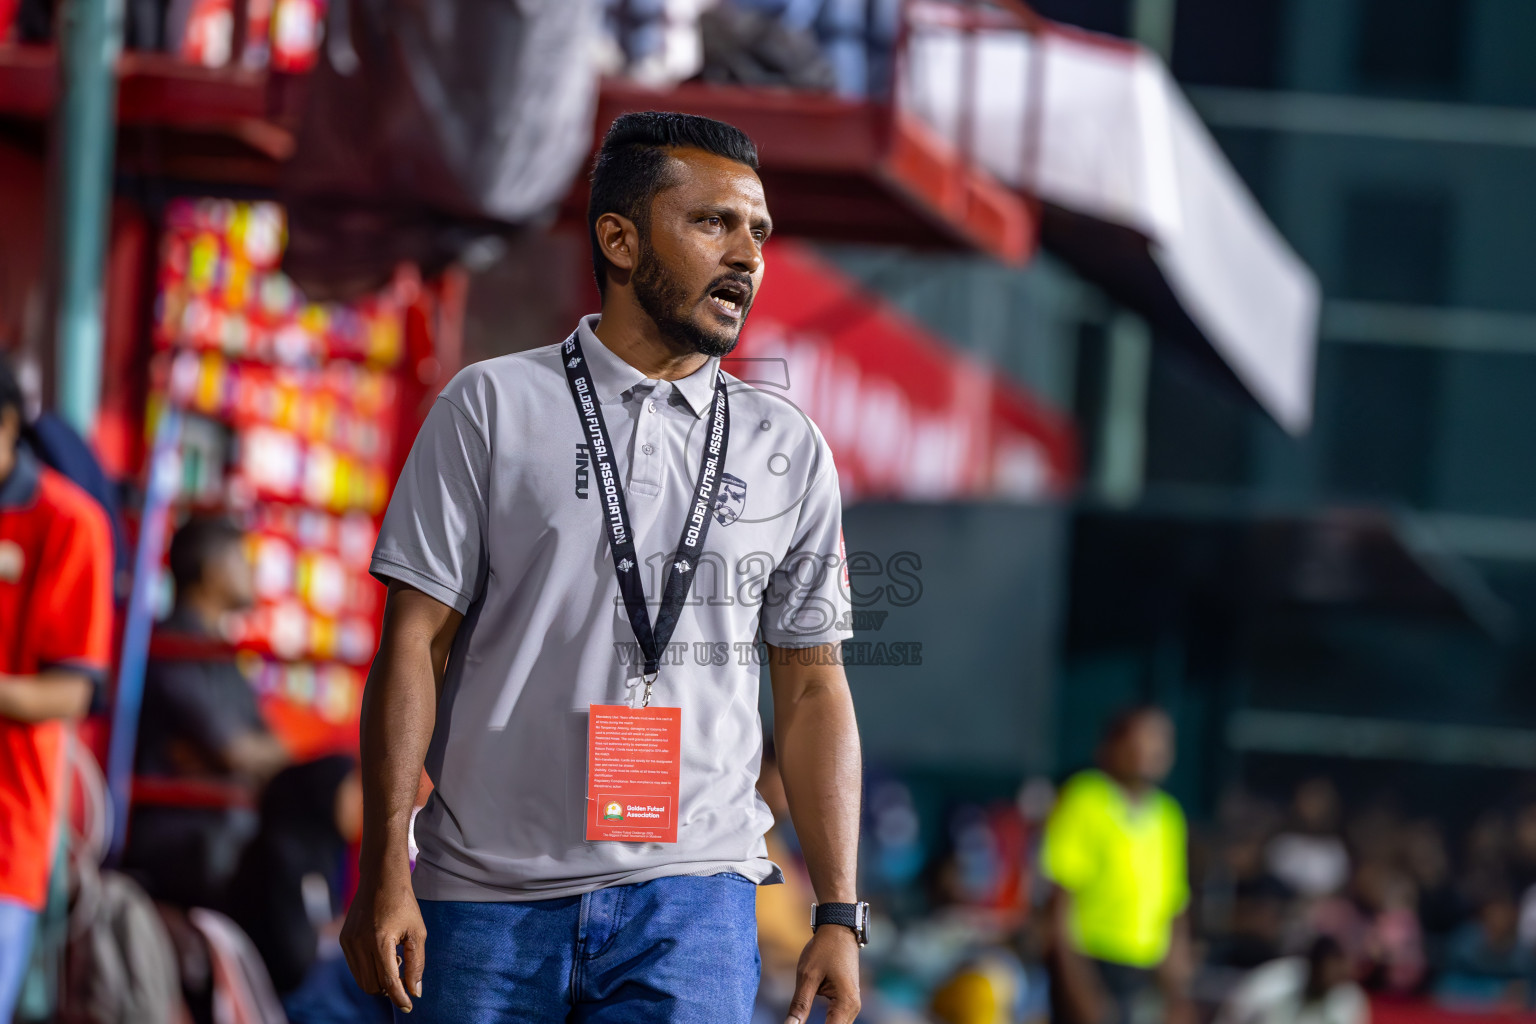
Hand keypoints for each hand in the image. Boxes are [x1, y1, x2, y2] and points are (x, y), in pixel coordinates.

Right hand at [341, 868, 425, 1012]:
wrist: (381, 879)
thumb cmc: (404, 904)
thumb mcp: (417, 932)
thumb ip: (416, 963)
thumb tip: (415, 991)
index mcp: (380, 940)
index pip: (388, 981)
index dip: (400, 997)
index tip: (409, 1006)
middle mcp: (359, 943)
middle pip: (373, 986)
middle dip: (389, 989)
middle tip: (403, 972)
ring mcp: (348, 942)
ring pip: (362, 980)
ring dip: (379, 980)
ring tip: (393, 960)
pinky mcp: (343, 940)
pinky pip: (356, 968)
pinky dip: (369, 970)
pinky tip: (382, 954)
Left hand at [785, 925, 860, 1023]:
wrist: (839, 929)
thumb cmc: (824, 948)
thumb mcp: (807, 975)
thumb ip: (799, 1005)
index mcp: (845, 1003)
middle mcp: (853, 1007)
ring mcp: (852, 1005)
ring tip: (798, 1023)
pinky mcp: (846, 1001)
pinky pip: (836, 1021)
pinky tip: (805, 1022)